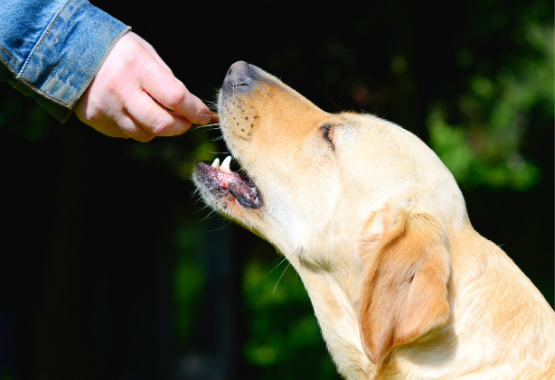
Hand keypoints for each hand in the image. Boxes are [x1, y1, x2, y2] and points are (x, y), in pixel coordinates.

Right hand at [74, 32, 213, 141]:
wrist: (68, 50)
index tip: (204, 115)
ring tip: (155, 112)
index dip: (194, 111)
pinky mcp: (96, 120)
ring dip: (157, 128)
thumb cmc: (117, 50)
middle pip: (161, 125)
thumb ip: (167, 80)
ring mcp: (106, 108)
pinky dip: (136, 127)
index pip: (175, 97)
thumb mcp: (146, 53)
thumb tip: (189, 107)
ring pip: (145, 134)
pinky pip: (126, 134)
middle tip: (186, 121)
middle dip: (181, 126)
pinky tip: (131, 111)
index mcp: (138, 67)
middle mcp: (121, 90)